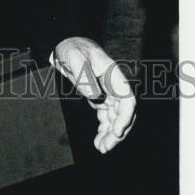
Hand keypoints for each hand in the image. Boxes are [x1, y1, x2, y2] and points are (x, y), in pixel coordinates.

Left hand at [51, 36, 135, 152]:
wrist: (66, 45)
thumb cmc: (72, 48)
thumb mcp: (75, 58)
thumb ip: (84, 76)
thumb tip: (95, 98)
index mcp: (113, 75)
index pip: (128, 99)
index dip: (125, 117)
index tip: (117, 132)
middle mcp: (114, 86)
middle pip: (124, 113)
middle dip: (118, 132)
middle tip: (106, 147)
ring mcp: (108, 92)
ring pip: (116, 118)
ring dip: (111, 135)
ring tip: (101, 148)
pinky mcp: (100, 98)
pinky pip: (106, 117)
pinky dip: (104, 129)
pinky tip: (98, 140)